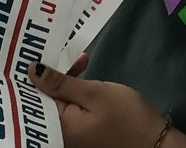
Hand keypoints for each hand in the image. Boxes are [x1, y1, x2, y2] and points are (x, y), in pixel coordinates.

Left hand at [28, 62, 185, 147]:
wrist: (155, 142)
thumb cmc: (126, 116)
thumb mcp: (94, 93)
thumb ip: (61, 82)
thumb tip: (31, 70)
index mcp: (56, 126)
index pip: (32, 96)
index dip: (31, 73)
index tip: (33, 49)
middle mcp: (57, 133)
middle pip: (42, 98)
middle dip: (48, 73)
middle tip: (59, 48)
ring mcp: (69, 134)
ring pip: (55, 101)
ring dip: (62, 79)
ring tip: (79, 59)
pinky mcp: (80, 132)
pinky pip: (66, 108)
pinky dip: (72, 90)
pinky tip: (83, 73)